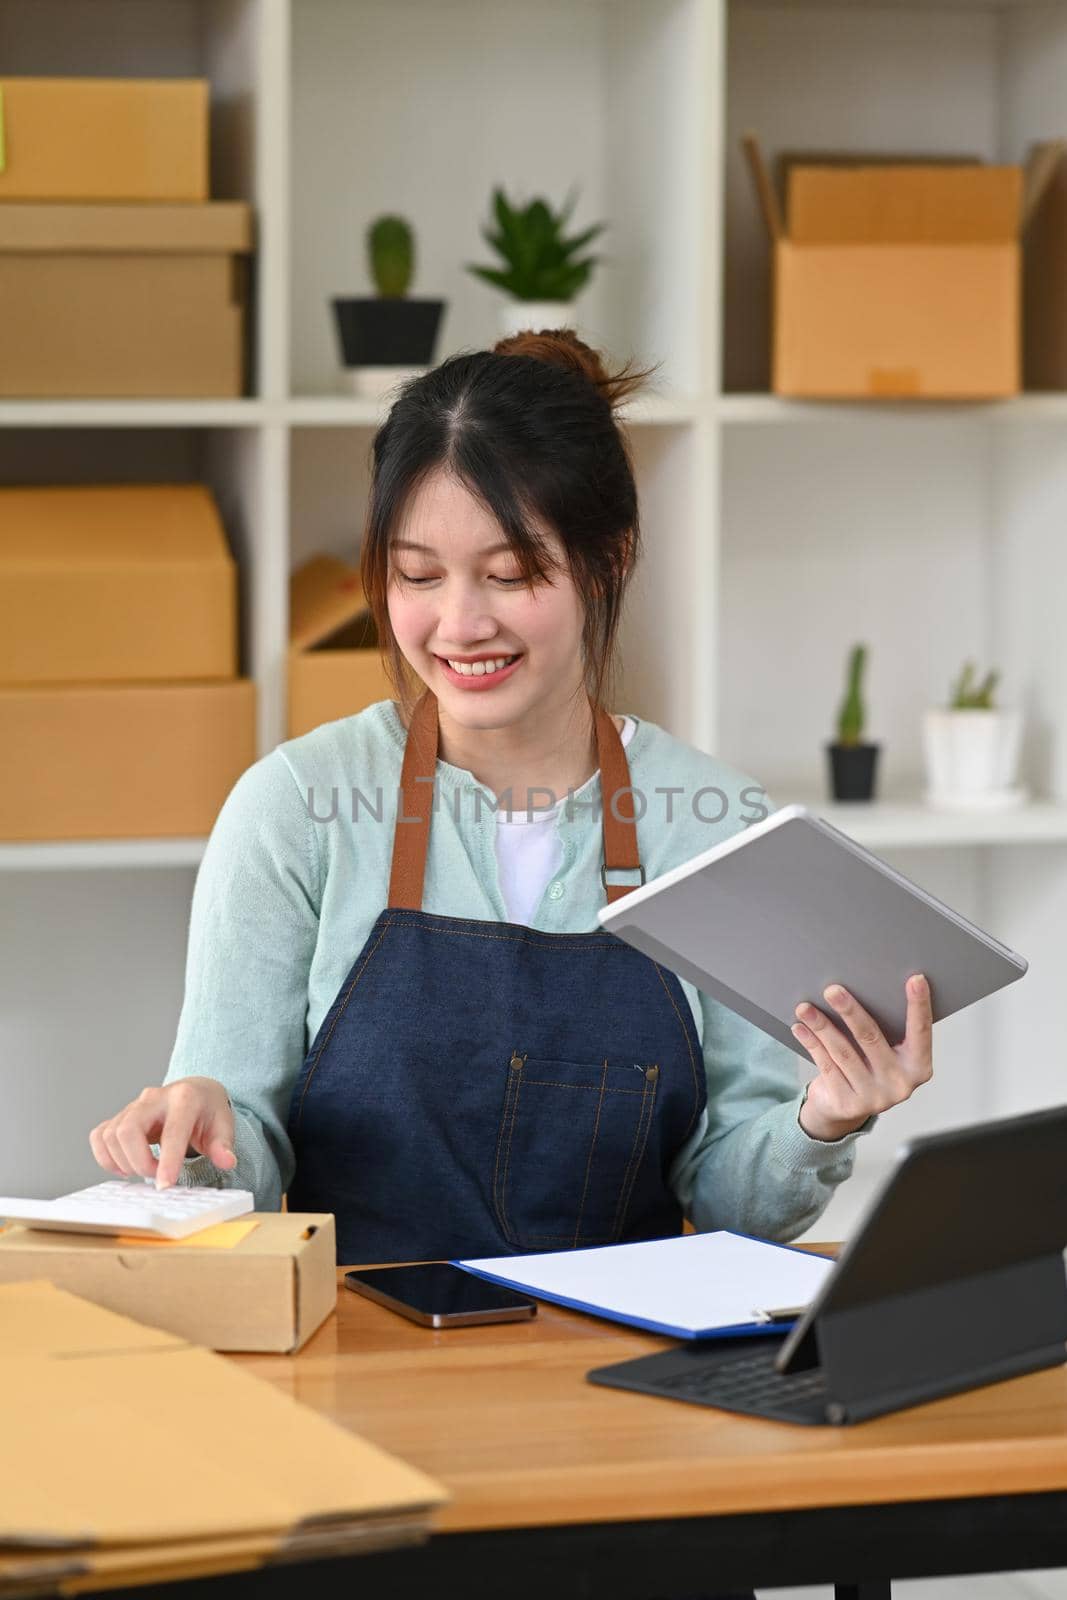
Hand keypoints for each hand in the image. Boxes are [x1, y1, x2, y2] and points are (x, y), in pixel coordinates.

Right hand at [89, 1077, 236, 1189]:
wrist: (196, 1091)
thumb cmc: (208, 1111)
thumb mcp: (224, 1125)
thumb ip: (224, 1145)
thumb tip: (227, 1161)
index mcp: (184, 1098)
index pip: (172, 1131)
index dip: (167, 1160)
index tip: (164, 1185)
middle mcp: (155, 1098)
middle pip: (129, 1129)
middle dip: (138, 1161)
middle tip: (155, 1177)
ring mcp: (134, 1106)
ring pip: (111, 1134)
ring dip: (123, 1162)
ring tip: (145, 1171)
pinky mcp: (120, 1116)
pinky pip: (100, 1136)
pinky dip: (105, 1156)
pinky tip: (124, 1167)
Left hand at [794, 975, 932, 1141]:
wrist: (846, 1110)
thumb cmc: (868, 1067)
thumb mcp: (885, 1052)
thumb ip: (885, 1030)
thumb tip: (864, 987)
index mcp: (918, 1067)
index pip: (920, 1032)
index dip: (919, 1006)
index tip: (916, 979)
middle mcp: (900, 1084)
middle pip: (871, 1038)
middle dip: (849, 1011)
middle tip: (832, 990)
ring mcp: (874, 1097)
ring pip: (843, 1052)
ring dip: (821, 1026)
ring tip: (805, 1007)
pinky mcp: (847, 1104)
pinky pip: (826, 1066)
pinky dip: (812, 1043)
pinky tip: (801, 1028)